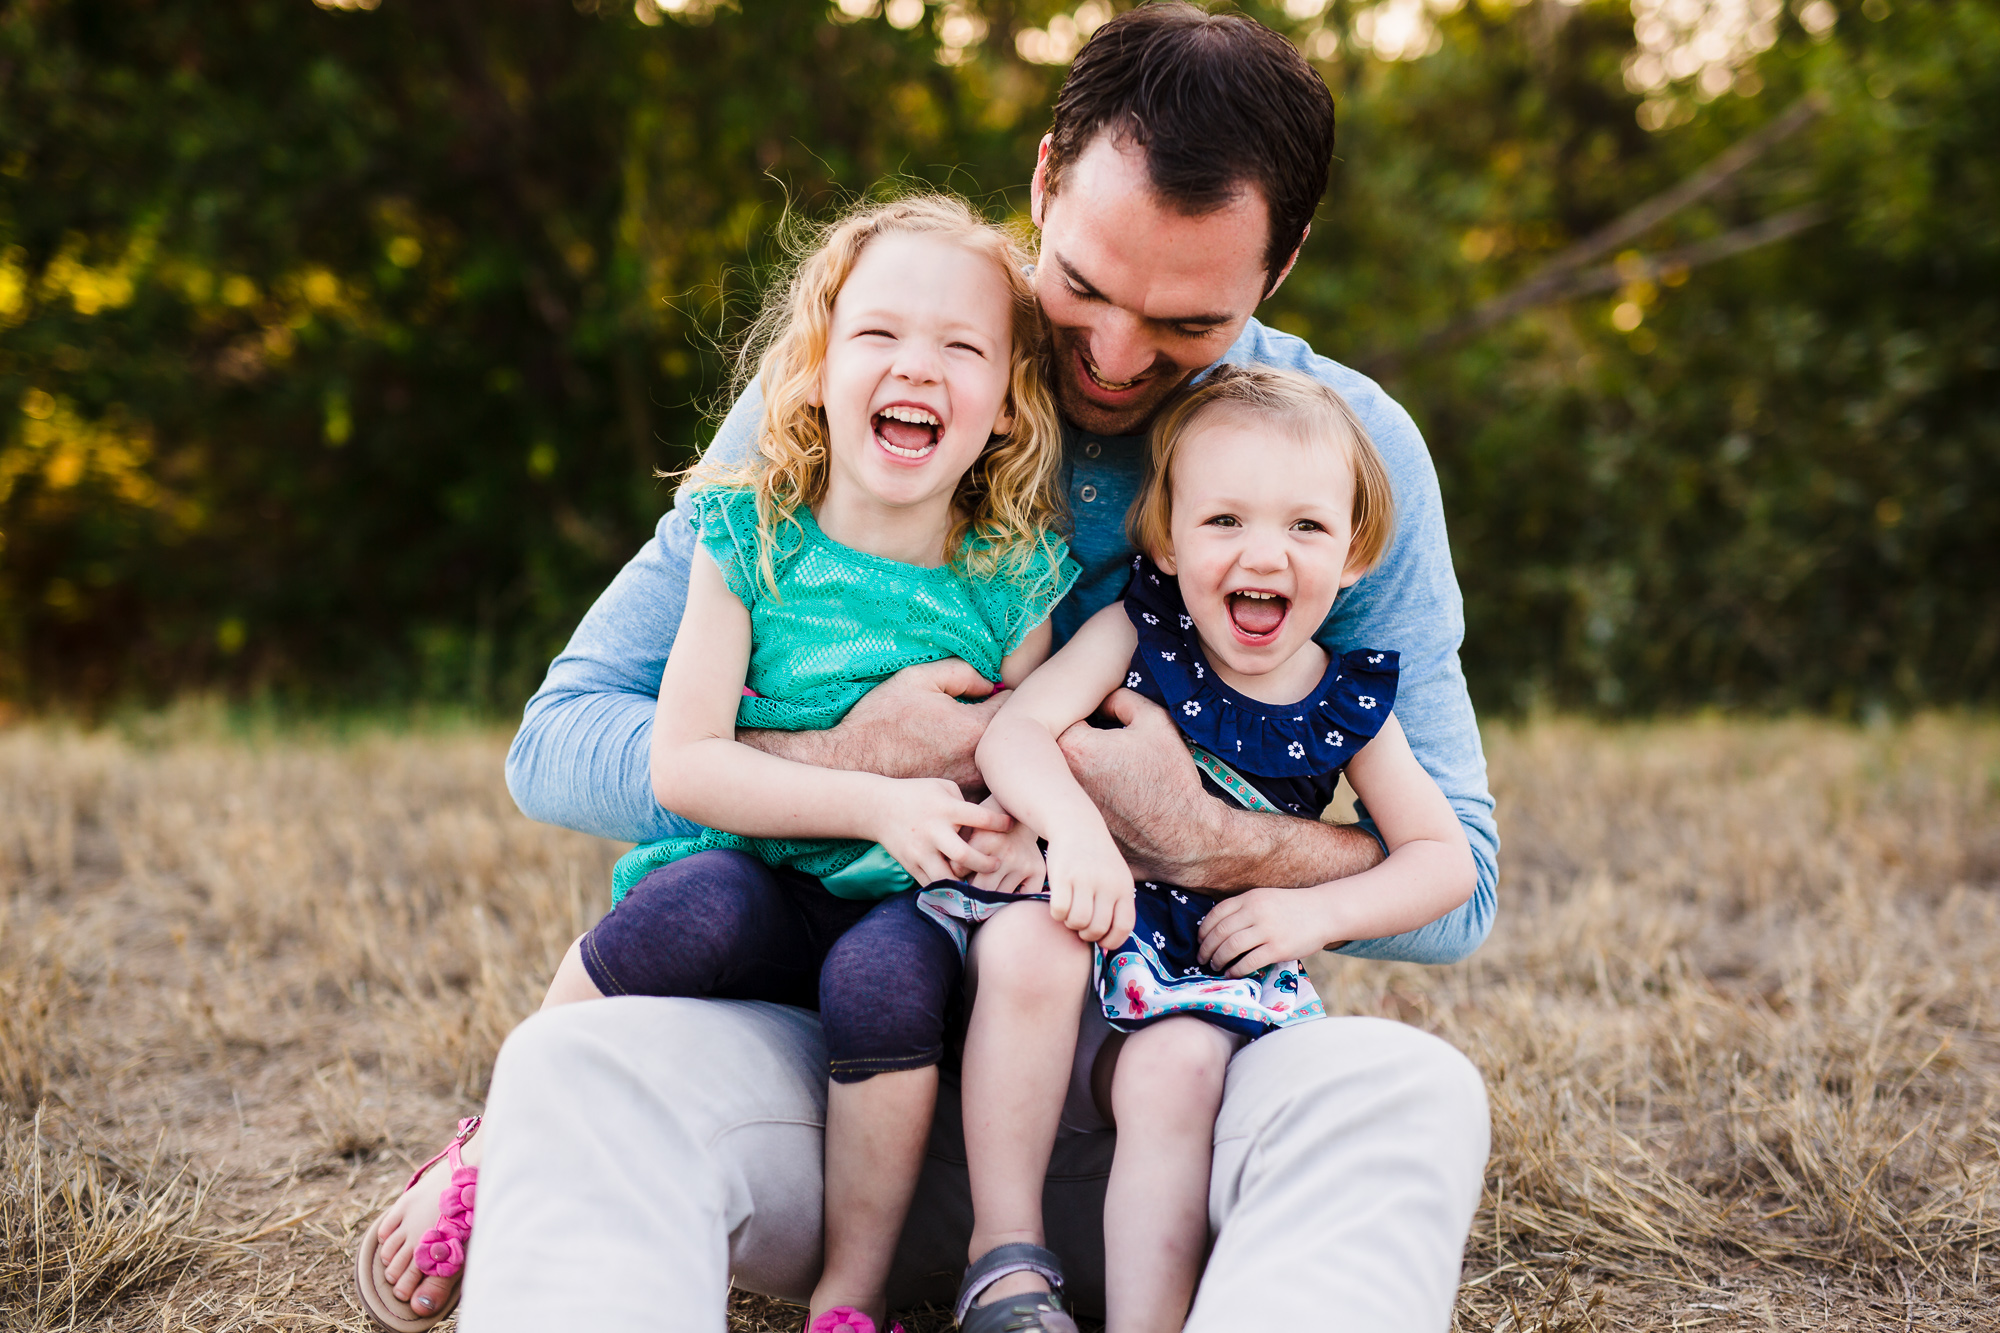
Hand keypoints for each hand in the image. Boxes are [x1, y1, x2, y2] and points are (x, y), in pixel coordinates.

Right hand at [821, 659, 1000, 790]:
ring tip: (974, 744)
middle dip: (1005, 725)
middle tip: (987, 716)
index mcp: (974, 727)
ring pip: (1002, 768)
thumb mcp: (917, 678)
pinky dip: (983, 779)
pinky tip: (962, 767)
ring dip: (996, 755)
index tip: (991, 694)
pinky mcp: (960, 804)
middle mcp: (979, 762)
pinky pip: (986, 790)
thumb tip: (991, 683)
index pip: (1013, 705)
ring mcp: (972, 788)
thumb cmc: (882, 718)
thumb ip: (962, 673)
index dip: (1003, 695)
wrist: (852, 762)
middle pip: (1015, 740)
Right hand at [873, 777, 1007, 886]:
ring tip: (979, 880)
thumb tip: (988, 824)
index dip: (1001, 824)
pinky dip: (948, 889)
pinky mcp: (911, 865)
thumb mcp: (943, 787)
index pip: (981, 819)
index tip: (1011, 826)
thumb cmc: (918, 794)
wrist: (878, 808)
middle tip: (998, 863)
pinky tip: (961, 887)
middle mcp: (933, 831)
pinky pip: (933, 884)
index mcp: (946, 809)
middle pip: (964, 856)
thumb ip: (966, 803)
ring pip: (947, 877)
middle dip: (986, 864)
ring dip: (966, 883)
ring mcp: (920, 851)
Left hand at [955, 799, 1046, 893]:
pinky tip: (1005, 896)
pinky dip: (1013, 900)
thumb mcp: (968, 829)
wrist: (1019, 812)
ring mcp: (1023, 863)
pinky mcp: (1037, 870)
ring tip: (984, 892)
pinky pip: (1024, 897)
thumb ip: (957, 852)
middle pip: (980, 889)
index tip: (953, 875)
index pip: (958, 871)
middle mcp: (1006, 853)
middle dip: (971, 893)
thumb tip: (949, 879)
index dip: (953, 874)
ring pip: (999, 896)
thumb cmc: (987, 825)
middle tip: (966, 895)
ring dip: (990, 898)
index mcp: (985, 840)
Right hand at [1043, 829, 1135, 949]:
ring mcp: (1085, 879)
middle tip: (1080, 925)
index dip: (1111, 941)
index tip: (1101, 942)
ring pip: (1077, 922)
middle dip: (1086, 934)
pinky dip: (1057, 914)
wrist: (1076, 824)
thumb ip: (1115, 906)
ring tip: (1070, 913)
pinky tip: (1058, 905)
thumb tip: (1108, 945)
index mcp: (1124, 887)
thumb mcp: (1115, 877)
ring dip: (1070, 924)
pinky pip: (1060, 910)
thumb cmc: (1096, 859)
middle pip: (1097, 928)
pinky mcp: (1063, 876)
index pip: (1124, 927)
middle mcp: (1107, 884)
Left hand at [1056, 689, 1226, 882]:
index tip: (1105, 719)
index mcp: (1074, 747)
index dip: (1087, 713)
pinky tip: (1112, 794)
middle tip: (1107, 744)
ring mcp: (1064, 806)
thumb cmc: (1169, 778)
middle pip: (1057, 745)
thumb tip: (1103, 699)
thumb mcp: (1154, 721)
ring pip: (1062, 773)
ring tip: (1110, 768)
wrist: (1183, 836)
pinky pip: (1072, 798)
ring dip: (1079, 766)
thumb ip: (1121, 698)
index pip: (1066, 715)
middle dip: (1078, 738)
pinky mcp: (1074, 825)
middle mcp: (1061, 779)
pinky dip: (1085, 792)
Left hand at [1196, 886, 1335, 978]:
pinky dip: (1236, 970)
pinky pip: (1249, 962)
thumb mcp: (1265, 898)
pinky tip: (1232, 974)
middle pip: (1220, 932)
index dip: (1204, 930)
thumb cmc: (1291, 908)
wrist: (1323, 912)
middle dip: (1206, 948)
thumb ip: (1244, 909)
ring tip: (1215, 967)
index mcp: (1250, 898)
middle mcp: (1256, 912)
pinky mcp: (1278, 949)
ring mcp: (1267, 931)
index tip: (1199, 940)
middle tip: (1202, 958)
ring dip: (1218, 960)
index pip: (1217, 914)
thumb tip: (1217, 929)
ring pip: (1230, 947)